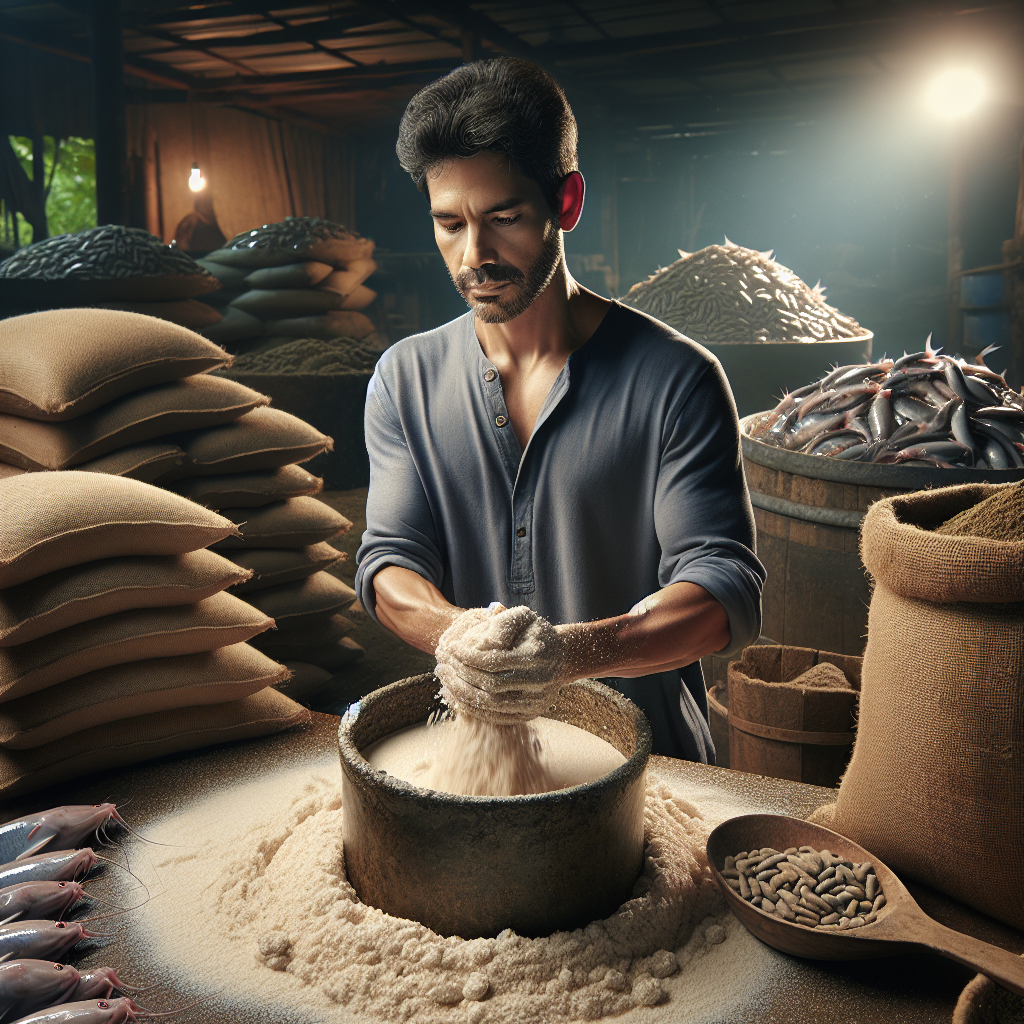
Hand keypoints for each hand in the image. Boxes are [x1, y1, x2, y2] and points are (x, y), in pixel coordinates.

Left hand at [434, 605, 572, 723]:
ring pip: (490, 705)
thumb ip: (502, 623)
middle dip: (460, 676)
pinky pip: (495, 717)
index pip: (494, 661)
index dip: (467, 656)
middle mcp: (540, 682)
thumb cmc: (535, 633)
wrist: (560, 656)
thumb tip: (478, 645)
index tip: (450, 648)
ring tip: (445, 679)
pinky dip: (472, 707)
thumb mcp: (523, 617)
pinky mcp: (529, 715)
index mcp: (537, 655)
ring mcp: (536, 702)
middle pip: (490, 685)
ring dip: (461, 693)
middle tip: (441, 666)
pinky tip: (456, 694)